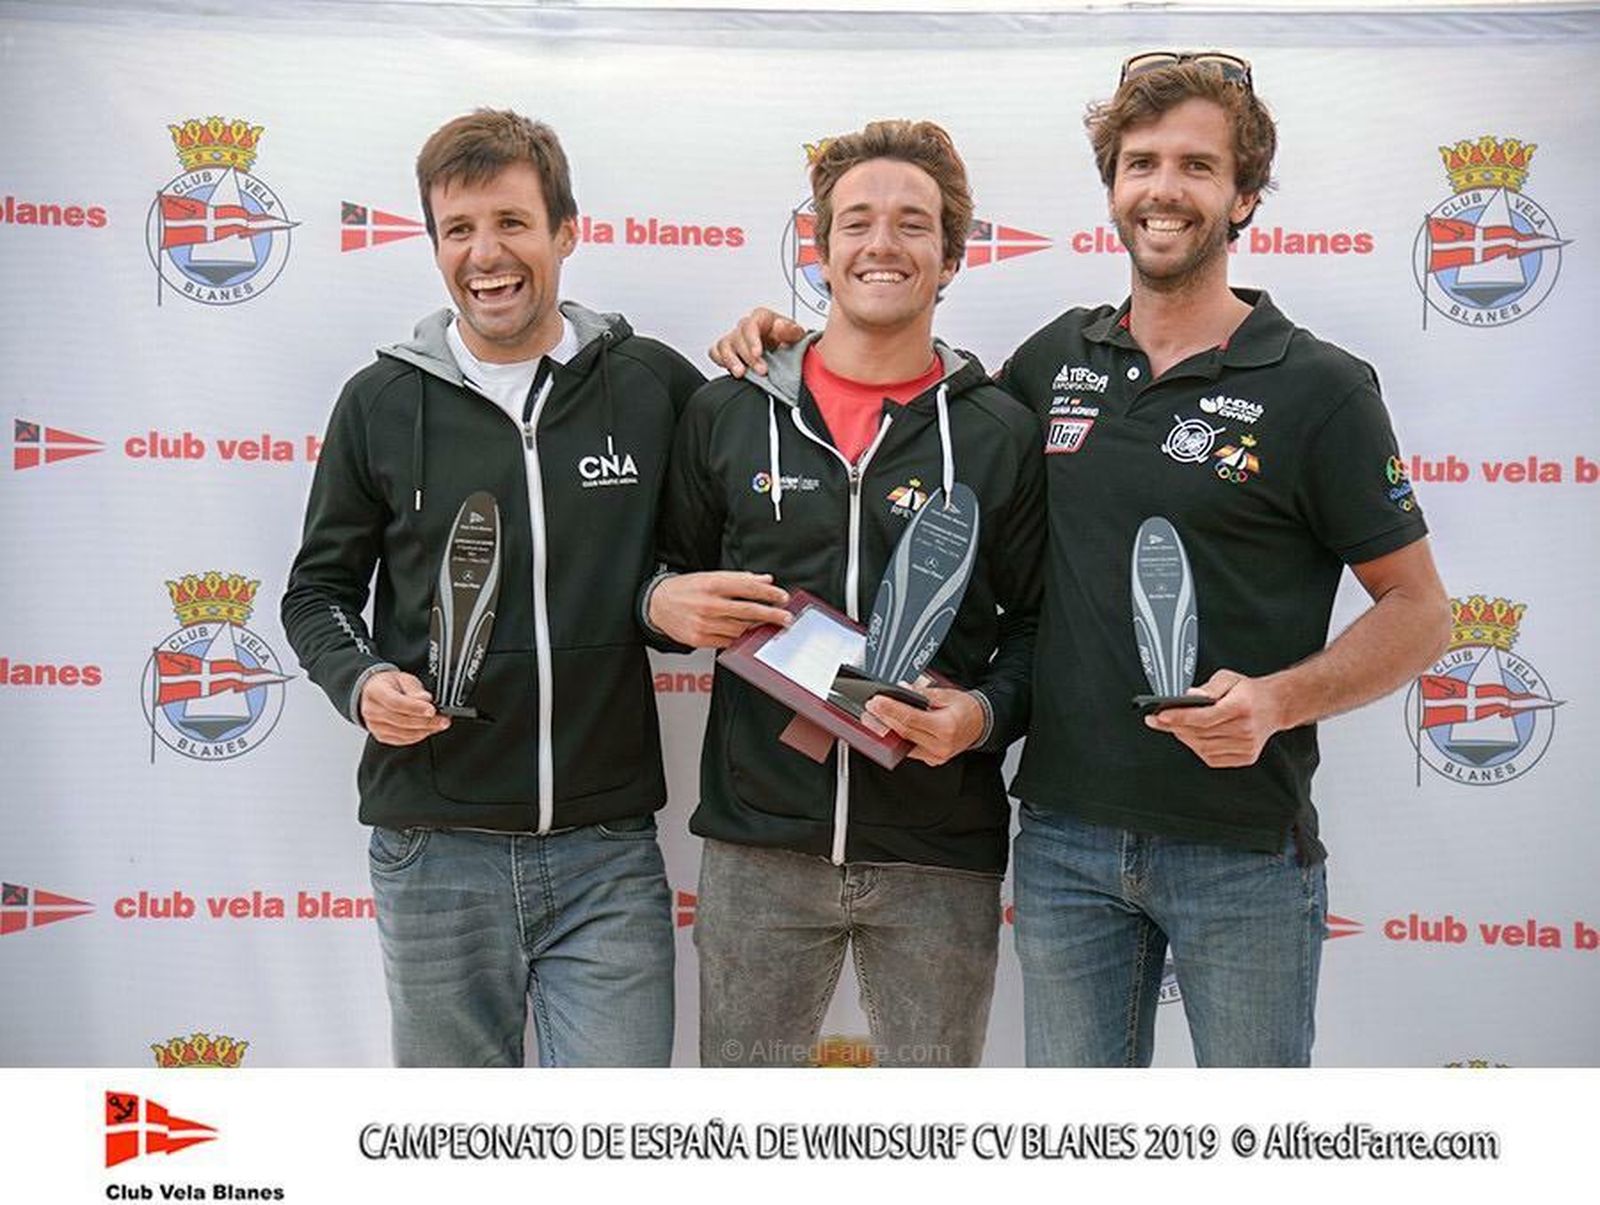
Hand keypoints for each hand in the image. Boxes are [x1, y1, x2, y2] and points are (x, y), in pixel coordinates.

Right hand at [360, 669, 448, 745]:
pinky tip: (429, 729)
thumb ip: (414, 689)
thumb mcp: (403, 678)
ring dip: (425, 730)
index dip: (416, 708)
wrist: (374, 693)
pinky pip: (403, 740)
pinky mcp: (381, 736)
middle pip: (401, 720)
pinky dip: (419, 736)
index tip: (432, 710)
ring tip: (440, 724)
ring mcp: (375, 725)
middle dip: (426, 721)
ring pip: (404, 733)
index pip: (396, 703)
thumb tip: (425, 699)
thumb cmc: (389, 685)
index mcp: (375, 692)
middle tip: (443, 720)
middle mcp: (371, 710)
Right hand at [648, 571, 790, 647]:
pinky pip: (727, 641)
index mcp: (713, 584)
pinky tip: (748, 636)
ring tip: (768, 627)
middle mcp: (709, 604)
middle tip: (785, 618)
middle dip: (771, 615)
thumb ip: (739, 578)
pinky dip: (740, 639)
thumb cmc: (685, 589)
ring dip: (757, 629)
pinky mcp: (700, 639)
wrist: (656, 604)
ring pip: (740, 629)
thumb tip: (765, 580)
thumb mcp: (711, 576)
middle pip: (748, 611)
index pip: (748, 588)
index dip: (769, 594)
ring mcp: (704, 624)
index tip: (782, 597)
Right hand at [707, 307, 807, 377]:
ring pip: (724, 344)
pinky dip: (720, 360)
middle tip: (761, 370)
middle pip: (738, 336)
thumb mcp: (796, 335)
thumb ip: (791, 330)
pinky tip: (731, 368)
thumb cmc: (788, 342)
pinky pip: (715, 351)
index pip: (752, 323)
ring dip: (731, 360)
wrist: (785, 353)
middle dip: (748, 356)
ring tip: (741, 373)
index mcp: (763, 319)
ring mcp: (736, 338)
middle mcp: (747, 327)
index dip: (752, 338)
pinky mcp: (728, 350)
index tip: (758, 353)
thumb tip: (780, 326)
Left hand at [864, 686, 984, 766]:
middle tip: (871, 707)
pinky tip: (888, 729)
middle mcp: (941, 745)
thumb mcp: (948, 694)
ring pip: (905, 742)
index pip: (910, 718)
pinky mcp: (933, 759)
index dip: (890, 709)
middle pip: (905, 731)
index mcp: (946, 727)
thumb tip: (903, 689)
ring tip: (873, 718)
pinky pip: (911, 749)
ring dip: (887, 730)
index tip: (876, 702)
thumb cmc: (967, 709)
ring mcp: (936, 755)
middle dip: (884, 718)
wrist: (982, 724)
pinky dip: (899, 738)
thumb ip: (924, 693)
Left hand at [1144, 669, 1284, 767]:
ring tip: (1176, 727)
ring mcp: (1246, 746)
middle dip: (1175, 727)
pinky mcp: (1246, 756)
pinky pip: (1213, 758)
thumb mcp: (1228, 678)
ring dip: (1185, 738)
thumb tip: (1188, 697)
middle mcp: (1245, 728)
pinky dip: (1199, 749)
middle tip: (1160, 720)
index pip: (1203, 717)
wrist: (1276, 706)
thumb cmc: (1249, 692)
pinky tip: (1194, 738)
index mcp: (1241, 706)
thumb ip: (1207, 688)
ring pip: (1204, 748)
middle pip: (1200, 734)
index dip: (1179, 717)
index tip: (1159, 716)